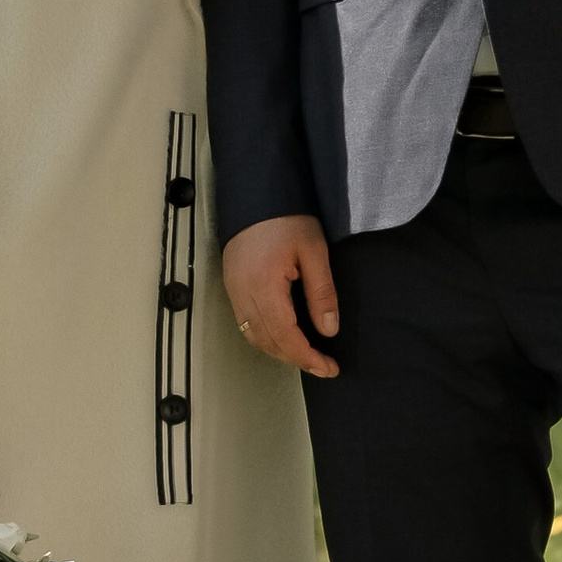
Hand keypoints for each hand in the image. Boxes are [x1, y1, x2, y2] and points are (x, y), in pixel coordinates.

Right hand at [224, 214, 341, 375]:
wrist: (256, 193)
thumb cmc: (287, 218)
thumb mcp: (314, 251)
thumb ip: (322, 293)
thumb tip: (329, 330)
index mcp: (265, 286)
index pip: (286, 336)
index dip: (308, 357)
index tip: (329, 368)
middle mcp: (244, 294)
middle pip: (268, 342)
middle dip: (296, 359)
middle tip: (323, 365)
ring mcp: (234, 291)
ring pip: (254, 336)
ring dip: (279, 351)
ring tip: (306, 355)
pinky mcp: (231, 285)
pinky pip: (245, 323)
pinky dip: (265, 337)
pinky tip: (283, 336)